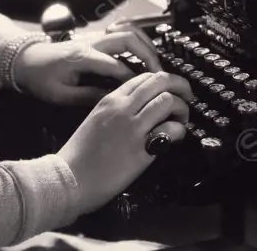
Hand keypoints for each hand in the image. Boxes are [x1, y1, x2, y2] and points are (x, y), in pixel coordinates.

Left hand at [12, 28, 162, 105]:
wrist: (25, 60)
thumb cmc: (40, 78)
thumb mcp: (61, 95)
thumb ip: (87, 97)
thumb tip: (112, 100)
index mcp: (83, 57)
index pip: (116, 65)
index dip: (133, 78)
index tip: (146, 92)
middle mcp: (92, 43)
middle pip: (128, 39)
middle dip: (148, 55)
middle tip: (159, 74)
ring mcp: (94, 38)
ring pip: (128, 32)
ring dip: (145, 45)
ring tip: (155, 65)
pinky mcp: (96, 40)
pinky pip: (122, 35)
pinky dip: (136, 43)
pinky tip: (142, 57)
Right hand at [58, 71, 192, 214]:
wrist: (69, 179)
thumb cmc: (79, 154)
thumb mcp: (95, 120)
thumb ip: (116, 110)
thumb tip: (140, 109)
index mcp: (110, 100)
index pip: (144, 77)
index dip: (163, 81)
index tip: (171, 90)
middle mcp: (122, 108)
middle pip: (160, 81)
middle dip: (180, 86)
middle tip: (187, 96)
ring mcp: (132, 127)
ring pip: (168, 100)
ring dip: (181, 107)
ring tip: (182, 119)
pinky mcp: (141, 149)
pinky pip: (169, 129)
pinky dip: (179, 130)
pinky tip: (176, 136)